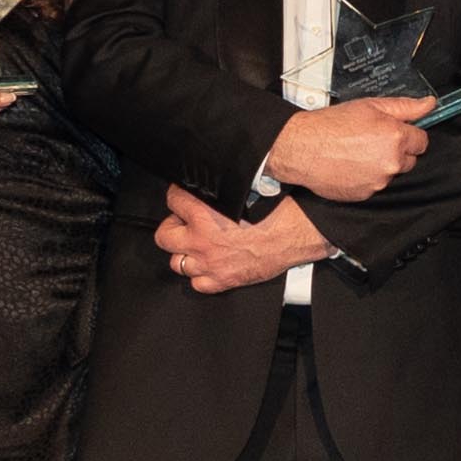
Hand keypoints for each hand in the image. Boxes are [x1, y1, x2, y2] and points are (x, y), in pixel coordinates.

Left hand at [156, 181, 335, 294]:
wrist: (295, 236)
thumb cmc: (276, 211)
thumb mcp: (243, 188)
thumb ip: (221, 186)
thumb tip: (214, 176)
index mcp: (204, 213)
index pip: (173, 199)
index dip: (178, 196)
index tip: (183, 197)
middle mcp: (202, 240)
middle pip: (165, 236)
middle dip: (172, 227)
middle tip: (184, 223)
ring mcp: (210, 263)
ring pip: (177, 263)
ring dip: (185, 253)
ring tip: (195, 245)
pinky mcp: (223, 280)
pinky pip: (197, 283)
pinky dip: (201, 275)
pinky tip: (209, 265)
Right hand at [262, 97, 434, 202]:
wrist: (303, 148)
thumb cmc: (331, 125)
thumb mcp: (370, 105)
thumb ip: (405, 107)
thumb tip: (429, 104)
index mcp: (396, 137)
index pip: (422, 141)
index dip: (408, 135)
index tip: (396, 132)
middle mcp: (391, 162)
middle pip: (409, 160)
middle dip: (396, 151)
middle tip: (373, 140)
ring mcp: (379, 181)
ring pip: (391, 173)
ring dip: (381, 165)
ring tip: (358, 153)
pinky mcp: (366, 194)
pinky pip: (375, 186)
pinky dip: (367, 177)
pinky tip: (351, 165)